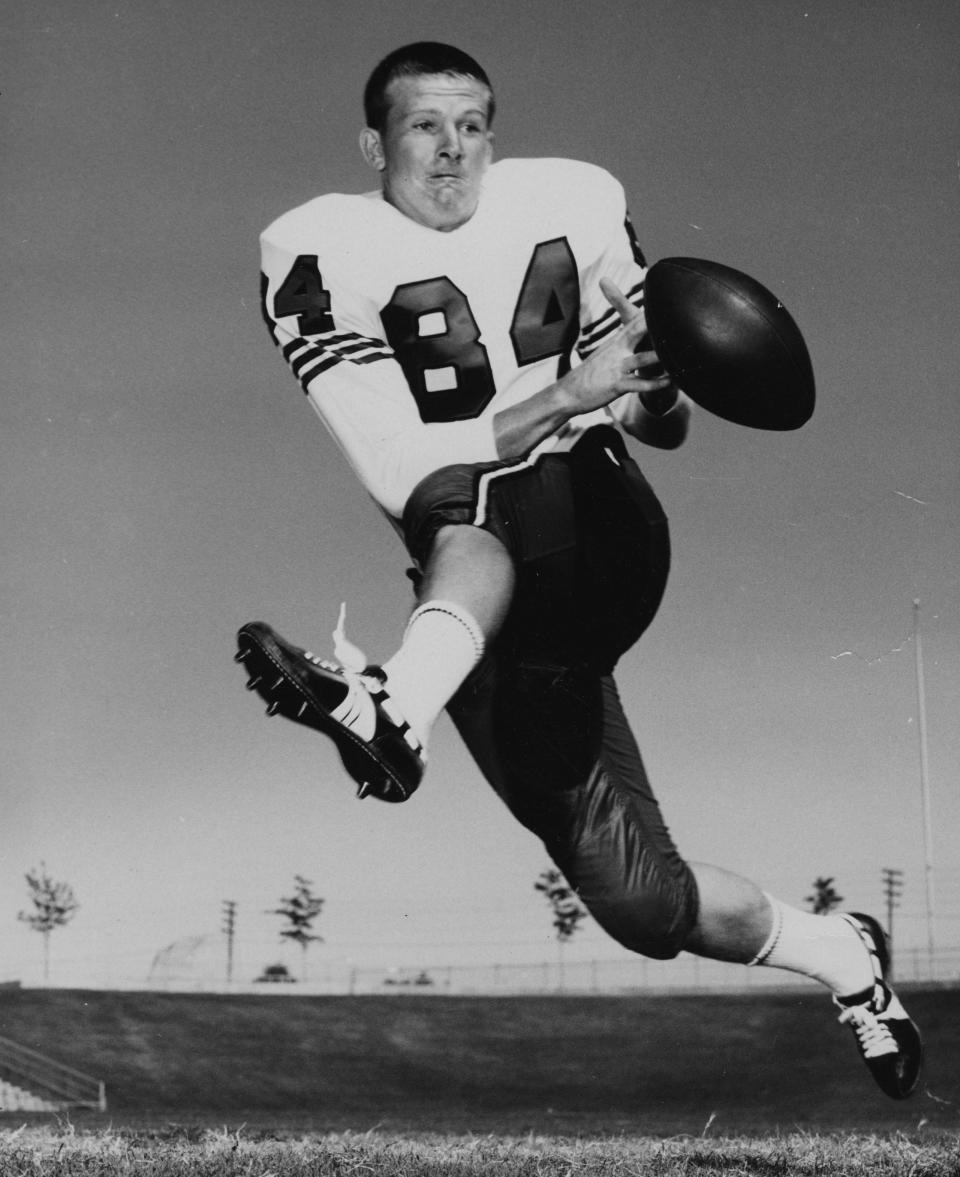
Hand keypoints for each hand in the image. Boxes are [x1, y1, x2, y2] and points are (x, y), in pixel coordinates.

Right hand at [562, 279, 673, 413]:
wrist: (567, 394)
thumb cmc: (589, 376)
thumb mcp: (603, 356)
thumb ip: (619, 347)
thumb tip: (629, 341)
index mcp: (614, 343)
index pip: (633, 323)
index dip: (649, 312)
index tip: (665, 302)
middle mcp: (616, 351)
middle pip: (637, 331)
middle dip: (654, 323)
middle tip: (673, 315)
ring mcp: (616, 368)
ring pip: (641, 359)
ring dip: (658, 355)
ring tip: (676, 351)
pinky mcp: (617, 385)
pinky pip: (639, 384)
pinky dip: (655, 383)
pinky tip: (669, 381)